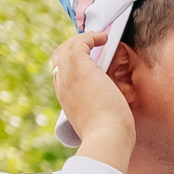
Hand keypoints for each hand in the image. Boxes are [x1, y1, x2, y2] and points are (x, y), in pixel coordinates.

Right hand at [51, 31, 133, 166]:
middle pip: (59, 57)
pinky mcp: (79, 66)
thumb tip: (114, 98)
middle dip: (73, 48)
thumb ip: (101, 106)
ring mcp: (68, 75)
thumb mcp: (100, 117)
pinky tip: (104, 38)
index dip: (72, 65)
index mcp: (65, 98)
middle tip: (92, 45)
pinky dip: (91, 37)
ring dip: (82, 40)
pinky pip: (80, 43)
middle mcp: (62, 85)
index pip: (61, 74)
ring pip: (67, 48)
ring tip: (99, 38)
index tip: (88, 62)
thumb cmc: (110, 133)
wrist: (107, 136)